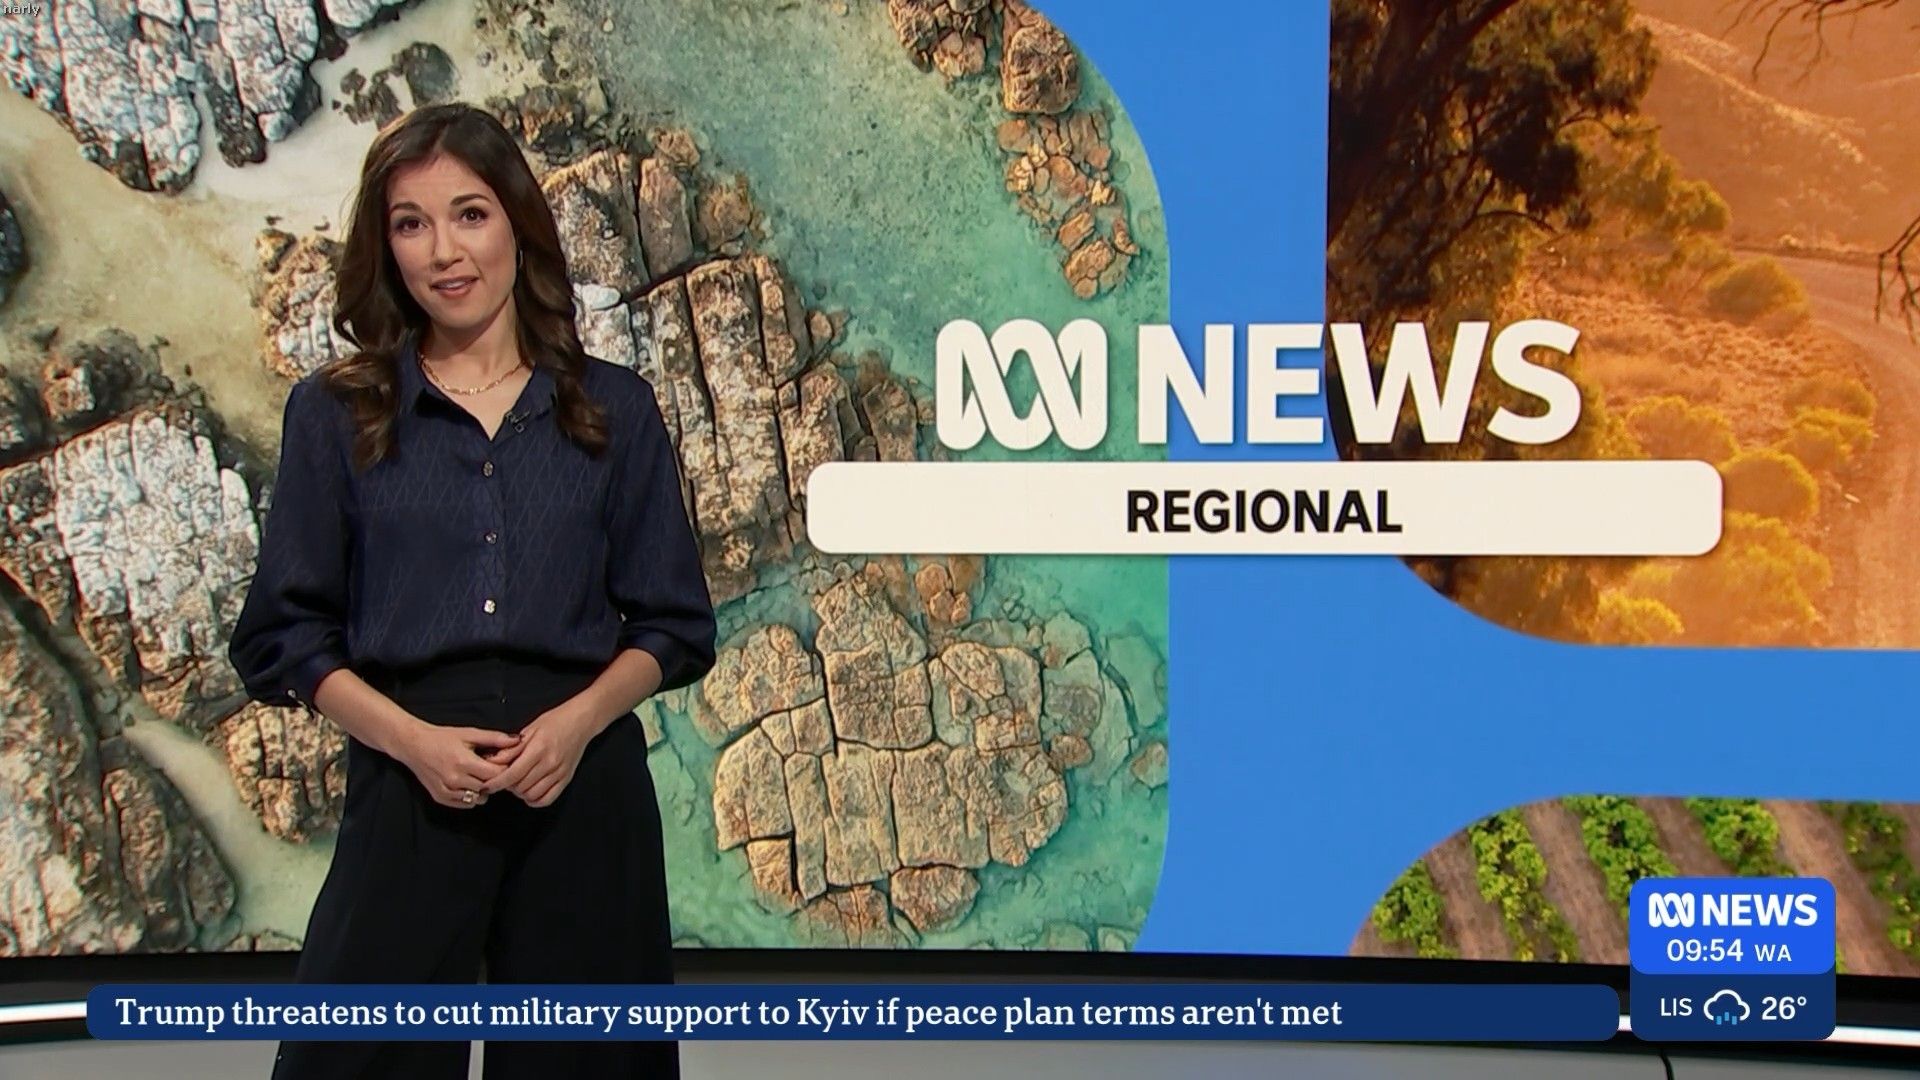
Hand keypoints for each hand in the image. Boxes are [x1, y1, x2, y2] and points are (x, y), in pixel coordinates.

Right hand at [394, 723, 521, 808]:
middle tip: (490, 769)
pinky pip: (465, 803)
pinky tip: (466, 782)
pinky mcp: (440, 798)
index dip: (503, 770)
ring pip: (478, 798)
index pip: (495, 775)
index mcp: (463, 762)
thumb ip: (494, 739)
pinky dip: (470, 795)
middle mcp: (454, 779)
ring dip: (482, 789)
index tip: (502, 763)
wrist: (414, 745)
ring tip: (477, 775)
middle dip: (493, 779)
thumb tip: (517, 741)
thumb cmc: (442, 737)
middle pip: (488, 788)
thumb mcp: (469, 733)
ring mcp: (446, 791)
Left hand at [477, 699, 599, 806]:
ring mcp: (559, 772)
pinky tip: (530, 792)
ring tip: (517, 784)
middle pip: (520, 787)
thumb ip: (511, 748)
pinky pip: (548, 799)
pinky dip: (535, 800)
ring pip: (532, 795)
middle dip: (507, 787)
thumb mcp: (529, 729)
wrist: (580, 721)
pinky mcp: (566, 779)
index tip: (487, 786)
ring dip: (520, 793)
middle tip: (504, 780)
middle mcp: (550, 763)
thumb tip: (492, 762)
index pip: (512, 774)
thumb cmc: (554, 722)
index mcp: (538, 749)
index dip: (496, 783)